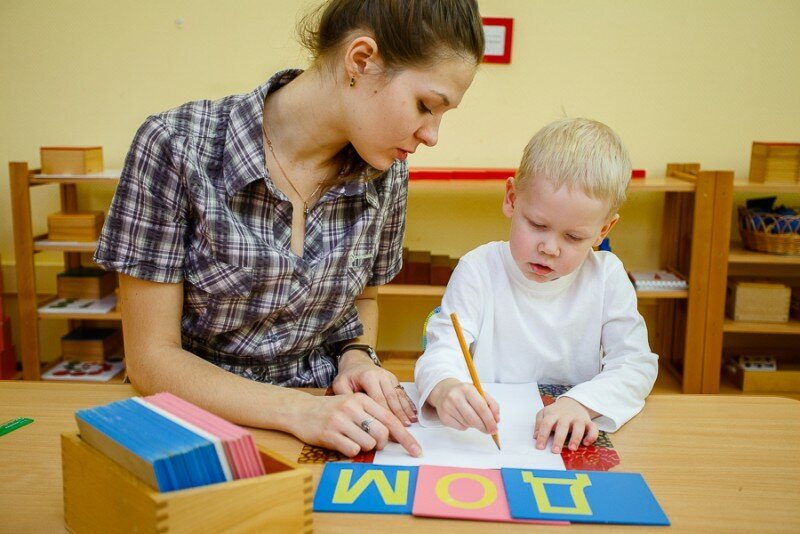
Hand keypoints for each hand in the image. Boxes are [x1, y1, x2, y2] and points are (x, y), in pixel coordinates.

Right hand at [291, 391, 421, 457]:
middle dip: (382, 443)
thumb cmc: (330, 410)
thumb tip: (393, 435)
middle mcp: (352, 407)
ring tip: (351, 439)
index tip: (417, 450)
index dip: (406, 437)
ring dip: (365, 447)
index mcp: (362, 399)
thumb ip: (371, 415)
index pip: (391, 419)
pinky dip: (351, 451)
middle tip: (373, 443)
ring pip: (369, 443)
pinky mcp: (329, 434)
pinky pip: (352, 450)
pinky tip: (341, 442)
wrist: (299, 410)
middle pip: (382, 434)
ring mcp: (340, 420)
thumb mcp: (352, 405)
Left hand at [332, 351, 417, 424]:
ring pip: (399, 396)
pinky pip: (402, 393)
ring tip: (411, 423)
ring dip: (405, 410)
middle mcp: (381, 375)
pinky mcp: (394, 379)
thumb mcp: (340, 384)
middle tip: (404, 430)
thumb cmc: (347, 376)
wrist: (356, 362)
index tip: (388, 429)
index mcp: (368, 377)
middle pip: (392, 398)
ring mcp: (389, 377)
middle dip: (398, 415)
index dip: (385, 415)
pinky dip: (408, 404)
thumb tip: (354, 414)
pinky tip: (413, 414)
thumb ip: (345, 398)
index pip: (379, 399)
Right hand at [427, 378, 499, 433]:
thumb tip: (496, 419)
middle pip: (474, 419)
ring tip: (472, 416)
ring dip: (474, 424)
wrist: (444, 391)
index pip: (481, 408)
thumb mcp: (479, 393)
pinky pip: (460, 427)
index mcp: (467, 389)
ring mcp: (447, 407)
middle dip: (484, 427)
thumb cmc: (465, 393)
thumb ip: (491, 404)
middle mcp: (455, 397)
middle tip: (489, 430)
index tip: (495, 428)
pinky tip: (463, 417)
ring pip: (468, 424)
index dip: (490, 420)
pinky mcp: (443, 416)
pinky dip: (466, 426)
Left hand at [534, 397, 599, 452]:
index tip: (539, 447)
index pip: (546, 424)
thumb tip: (535, 436)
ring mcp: (578, 418)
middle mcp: (566, 416)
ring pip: (579, 427)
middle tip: (555, 451)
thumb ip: (539, 424)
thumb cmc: (556, 412)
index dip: (542, 435)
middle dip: (559, 439)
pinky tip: (586, 443)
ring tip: (572, 448)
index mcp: (553, 414)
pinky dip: (591, 436)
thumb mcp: (544, 414)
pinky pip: (593, 428)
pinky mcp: (588, 422)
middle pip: (562, 426)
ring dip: (576, 438)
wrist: (572, 402)